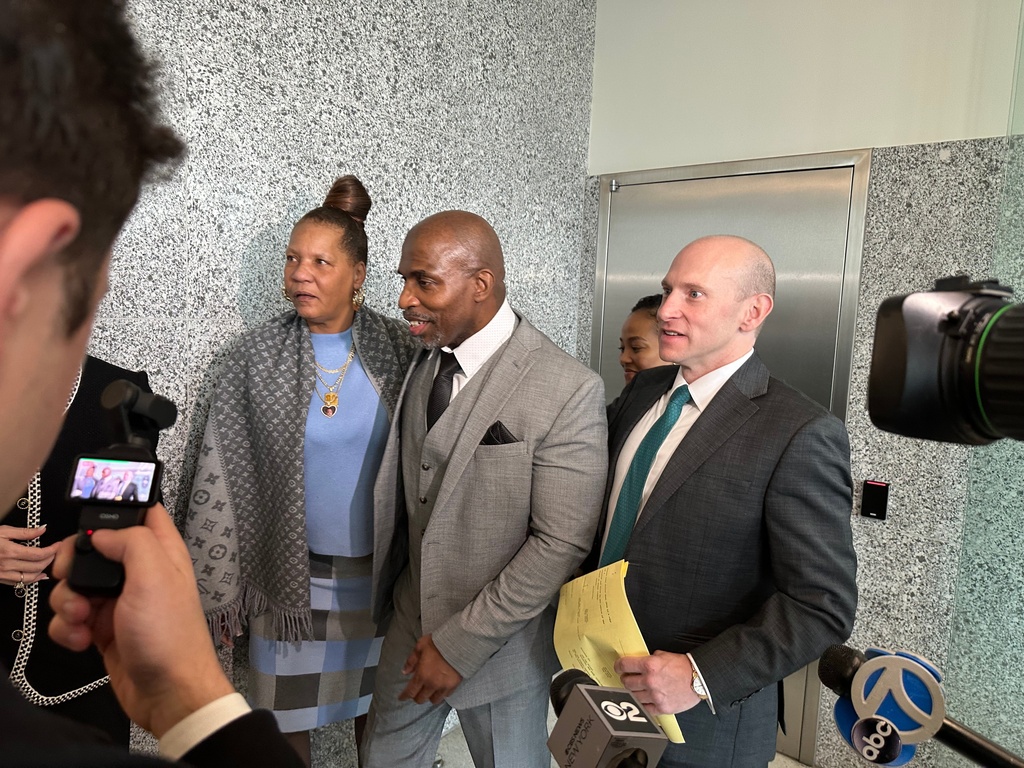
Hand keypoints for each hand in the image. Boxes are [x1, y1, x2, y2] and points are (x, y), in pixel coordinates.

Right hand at [0, 525, 57, 585]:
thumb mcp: (3, 531)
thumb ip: (25, 532)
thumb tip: (42, 530)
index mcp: (10, 551)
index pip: (39, 554)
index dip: (52, 550)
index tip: (58, 545)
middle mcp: (7, 565)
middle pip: (37, 567)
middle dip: (50, 560)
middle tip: (55, 552)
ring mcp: (3, 574)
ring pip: (30, 578)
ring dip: (42, 571)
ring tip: (49, 564)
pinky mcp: (0, 579)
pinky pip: (19, 583)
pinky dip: (31, 580)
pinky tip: (38, 576)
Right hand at [48, 503, 233, 737]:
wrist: (168, 693)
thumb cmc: (171, 634)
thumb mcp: (156, 575)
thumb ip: (131, 542)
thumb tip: (101, 533)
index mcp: (161, 552)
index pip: (142, 513)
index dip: (115, 511)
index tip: (92, 525)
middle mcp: (140, 573)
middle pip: (94, 549)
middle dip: (74, 563)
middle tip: (71, 577)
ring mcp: (119, 602)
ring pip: (76, 585)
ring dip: (67, 602)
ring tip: (82, 618)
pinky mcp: (102, 630)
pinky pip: (71, 618)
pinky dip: (68, 628)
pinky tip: (82, 641)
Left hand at [398, 634, 461, 703]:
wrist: (460, 643)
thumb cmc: (439, 643)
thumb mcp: (420, 646)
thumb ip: (411, 660)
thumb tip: (405, 671)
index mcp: (422, 675)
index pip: (410, 691)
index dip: (404, 696)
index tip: (401, 697)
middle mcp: (432, 684)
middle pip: (421, 699)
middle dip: (416, 696)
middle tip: (415, 692)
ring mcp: (444, 686)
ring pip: (434, 700)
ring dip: (429, 696)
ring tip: (428, 691)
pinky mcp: (454, 685)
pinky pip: (446, 695)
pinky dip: (441, 693)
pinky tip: (440, 688)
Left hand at [615, 651, 701, 714]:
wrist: (699, 679)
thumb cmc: (683, 667)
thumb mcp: (663, 655)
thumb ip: (649, 659)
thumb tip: (637, 663)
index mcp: (650, 665)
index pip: (624, 665)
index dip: (618, 666)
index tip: (619, 667)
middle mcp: (650, 681)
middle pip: (626, 682)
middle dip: (625, 678)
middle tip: (628, 677)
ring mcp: (655, 696)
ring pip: (632, 696)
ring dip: (632, 692)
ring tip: (636, 688)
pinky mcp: (661, 707)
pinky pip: (644, 708)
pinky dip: (642, 704)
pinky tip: (644, 699)